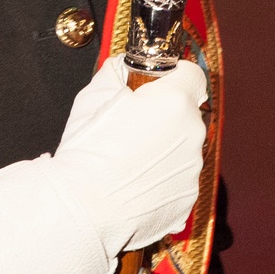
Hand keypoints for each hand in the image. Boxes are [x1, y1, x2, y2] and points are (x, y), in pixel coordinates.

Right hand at [51, 58, 207, 258]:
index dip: (174, 77)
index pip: (192, 74)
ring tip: (129, 162)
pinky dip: (161, 181)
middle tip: (133, 127)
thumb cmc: (86, 150)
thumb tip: (126, 66)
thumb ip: (118, 72)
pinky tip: (134, 184)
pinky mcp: (187, 199)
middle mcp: (192, 133)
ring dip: (163, 150)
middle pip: (187, 115)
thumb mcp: (93, 96)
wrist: (83, 207)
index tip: (158, 85)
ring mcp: (192, 169)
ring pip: (182, 150)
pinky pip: (177, 181)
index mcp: (173, 101)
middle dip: (165, 117)